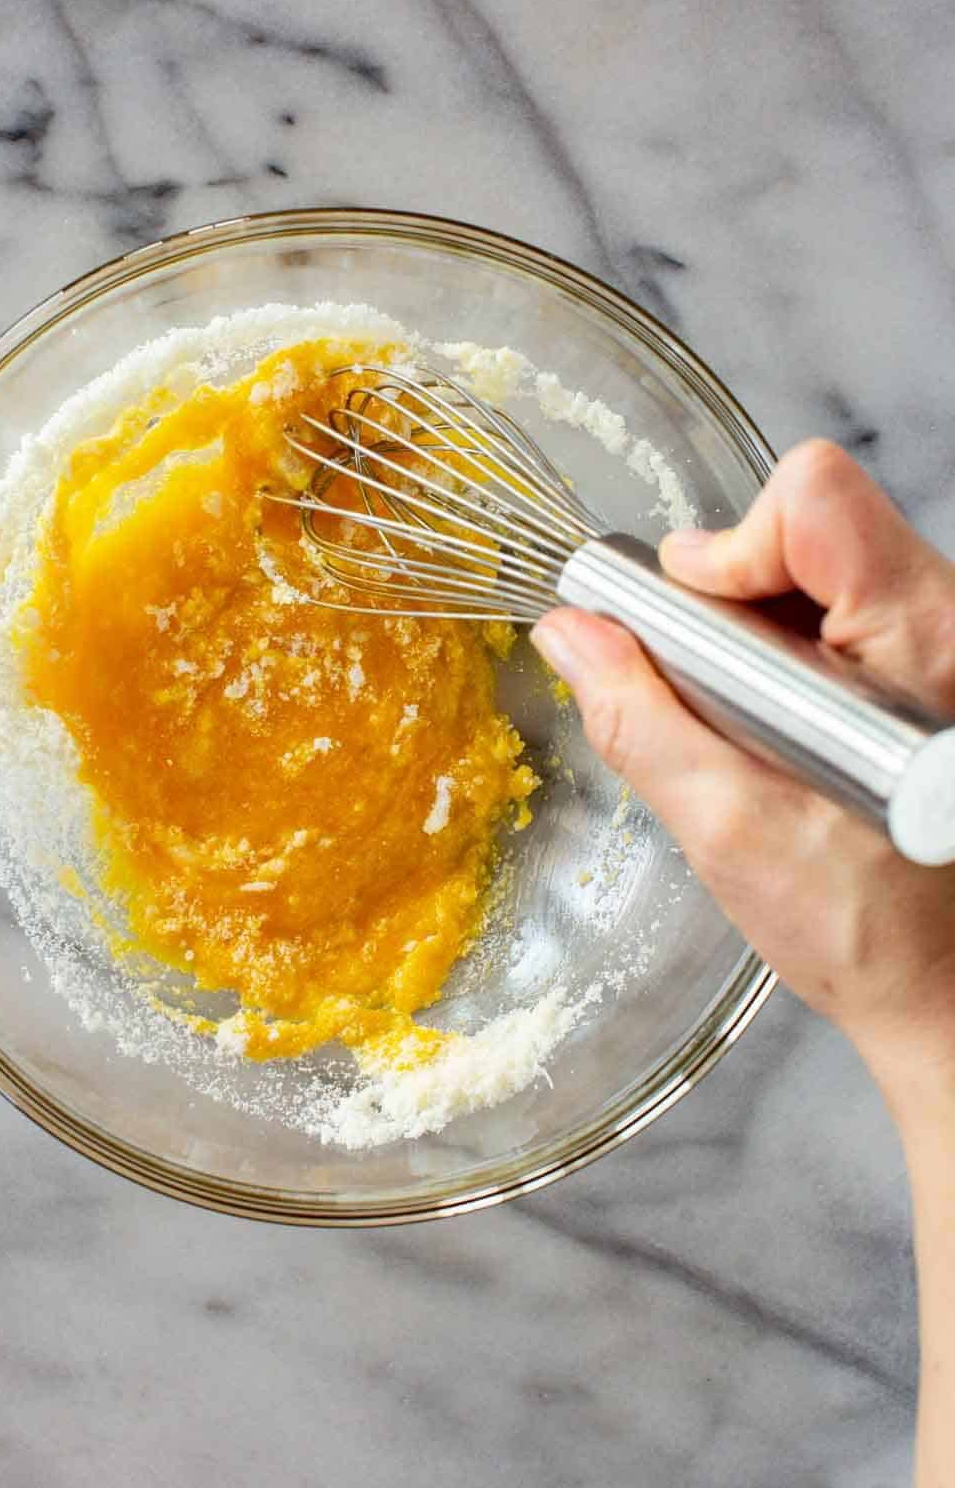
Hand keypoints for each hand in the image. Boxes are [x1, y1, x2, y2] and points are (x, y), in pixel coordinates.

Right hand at [531, 440, 954, 1096]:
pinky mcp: (937, 663)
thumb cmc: (868, 932)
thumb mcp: (726, 829)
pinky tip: (792, 730)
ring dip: (765, 631)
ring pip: (827, 560)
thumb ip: (639, 718)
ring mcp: (949, 640)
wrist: (953, 992)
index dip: (731, 548)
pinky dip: (797, 653)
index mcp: (922, 643)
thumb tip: (571, 632)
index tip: (698, 627)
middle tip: (720, 694)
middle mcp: (951, 622)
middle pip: (815, 521)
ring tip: (762, 728)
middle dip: (739, 597)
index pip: (815, 495)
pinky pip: (848, 606)